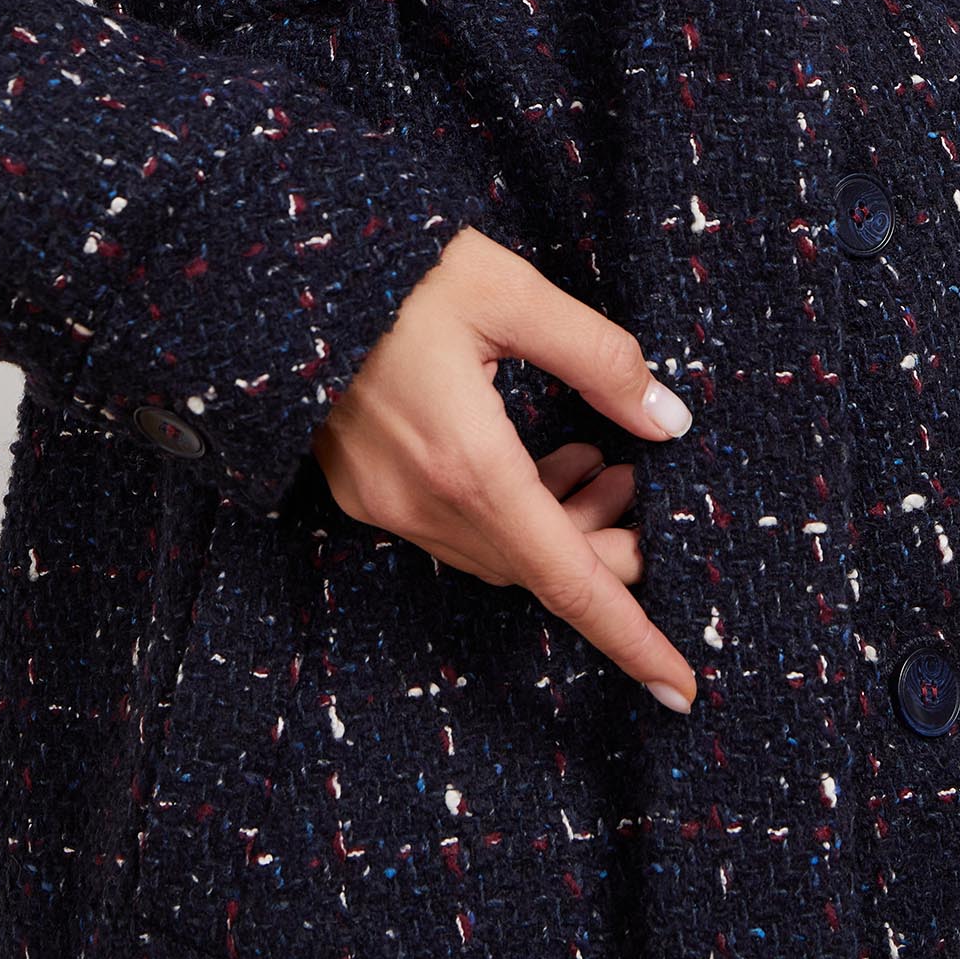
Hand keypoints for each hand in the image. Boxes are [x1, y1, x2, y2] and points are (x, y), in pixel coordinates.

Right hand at [309, 224, 697, 711]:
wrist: (277, 269)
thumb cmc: (399, 270)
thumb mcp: (509, 291)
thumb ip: (598, 358)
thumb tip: (665, 420)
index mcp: (465, 465)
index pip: (568, 579)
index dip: (631, 636)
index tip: (682, 689)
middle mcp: (420, 502)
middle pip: (536, 569)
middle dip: (604, 551)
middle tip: (638, 492)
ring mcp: (383, 501)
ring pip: (495, 553)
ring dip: (556, 527)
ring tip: (596, 463)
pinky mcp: (361, 487)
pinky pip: (454, 531)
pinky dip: (508, 515)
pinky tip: (535, 462)